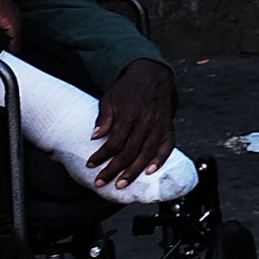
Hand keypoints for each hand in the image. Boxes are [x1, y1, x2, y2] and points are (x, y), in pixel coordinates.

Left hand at [90, 59, 177, 190]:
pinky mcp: (168, 127)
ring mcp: (159, 125)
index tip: (91, 165)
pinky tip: (151, 171)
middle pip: (129, 152)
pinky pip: (167, 146)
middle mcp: (146, 121)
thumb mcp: (110, 98)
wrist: (152, 75)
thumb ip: (104, 118)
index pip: (114, 142)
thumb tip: (95, 137)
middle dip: (114, 170)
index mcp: (130, 114)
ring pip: (146, 153)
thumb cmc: (128, 88)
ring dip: (134, 171)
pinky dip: (160, 160)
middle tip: (101, 182)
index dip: (102, 156)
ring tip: (122, 183)